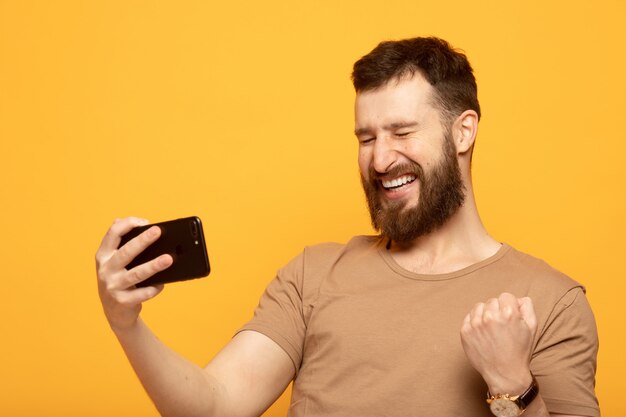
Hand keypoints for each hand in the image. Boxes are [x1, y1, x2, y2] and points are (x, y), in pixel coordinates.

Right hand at [95, 217, 172, 331]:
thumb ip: (123, 243)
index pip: (113, 233)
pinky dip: (154, 288)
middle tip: (158, 231)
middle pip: (126, 252)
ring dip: (153, 265)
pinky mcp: (122, 301)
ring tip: (168, 259)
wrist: (115, 312)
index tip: (145, 222)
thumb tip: (142, 224)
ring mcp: (112, 286)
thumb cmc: (120, 279)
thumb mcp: (115, 261)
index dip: (128, 224)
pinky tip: (162, 283)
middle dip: (142, 240)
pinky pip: (142, 294)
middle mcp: (105, 269)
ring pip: (136, 273)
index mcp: (104, 255)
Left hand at [460, 292, 536, 394]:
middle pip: (492, 301)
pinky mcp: (465, 331)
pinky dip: (475, 321)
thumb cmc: (520, 351)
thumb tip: (517, 298)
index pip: (506, 296)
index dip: (510, 306)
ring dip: (485, 314)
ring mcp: (475, 324)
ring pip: (479, 306)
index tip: (510, 318)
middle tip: (502, 326)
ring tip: (492, 329)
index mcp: (508, 313)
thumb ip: (527, 307)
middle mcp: (490, 316)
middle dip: (498, 310)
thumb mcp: (532, 327)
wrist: (504, 374)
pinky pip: (469, 316)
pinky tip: (483, 333)